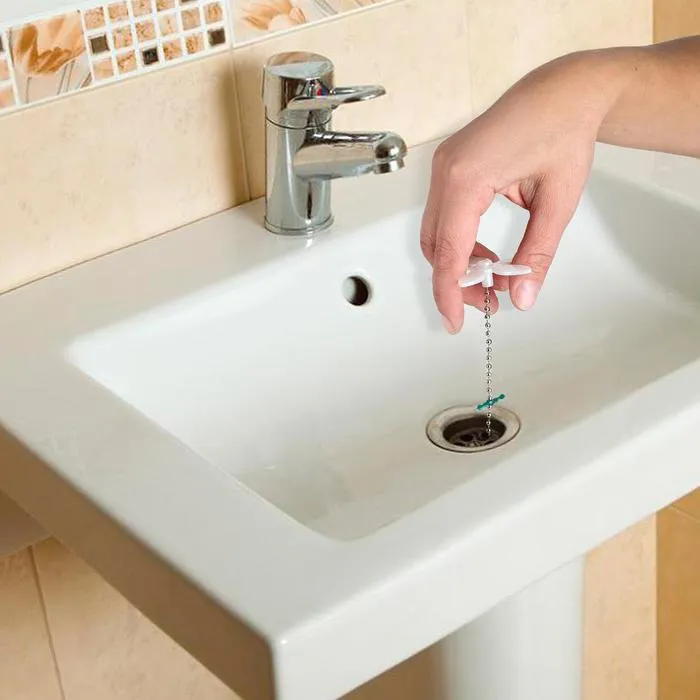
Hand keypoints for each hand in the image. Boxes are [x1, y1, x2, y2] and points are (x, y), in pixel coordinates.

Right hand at [420, 54, 602, 332]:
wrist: (562, 92)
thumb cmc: (563, 131)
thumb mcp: (558, 202)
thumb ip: (537, 254)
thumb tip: (521, 295)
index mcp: (467, 177)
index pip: (448, 250)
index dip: (449, 291)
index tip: (453, 320)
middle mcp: (446, 170)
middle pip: (434, 245)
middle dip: (455, 280)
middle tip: (487, 301)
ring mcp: (443, 166)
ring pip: (434, 233)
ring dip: (457, 261)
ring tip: (492, 276)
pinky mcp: (449, 166)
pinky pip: (442, 215)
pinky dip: (458, 240)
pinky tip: (484, 251)